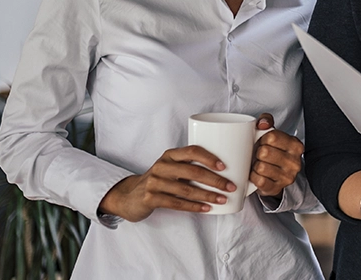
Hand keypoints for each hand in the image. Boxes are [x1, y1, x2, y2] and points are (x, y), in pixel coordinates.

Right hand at [98, 146, 232, 221]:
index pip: (192, 151)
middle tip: (230, 187)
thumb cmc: (160, 181)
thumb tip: (226, 172)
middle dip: (215, 180)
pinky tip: (206, 209)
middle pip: (192, 171)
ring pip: (186, 189)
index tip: (224, 167)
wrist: (130, 196)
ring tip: (222, 199)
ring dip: (207, 195)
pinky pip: (176, 203)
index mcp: (170, 155)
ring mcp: (154, 182)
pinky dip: (194, 206)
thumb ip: (191, 167)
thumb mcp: (172, 168)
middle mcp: (162, 165)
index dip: (209, 158)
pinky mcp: (150, 198)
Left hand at [250, 113, 303, 196]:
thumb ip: (266, 120)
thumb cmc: (272, 151)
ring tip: (259, 164)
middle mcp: (295, 162)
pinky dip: (254, 177)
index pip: (272, 136)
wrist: (275, 176)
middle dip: (257, 153)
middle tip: (260, 155)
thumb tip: (262, 124)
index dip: (262, 138)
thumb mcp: (271, 133)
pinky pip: (259, 181)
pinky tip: (257, 174)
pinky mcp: (277, 188)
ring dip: (255, 165)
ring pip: (260, 167)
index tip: (263, 142)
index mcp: (296, 145)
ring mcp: (287, 177)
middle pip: (264, 152)